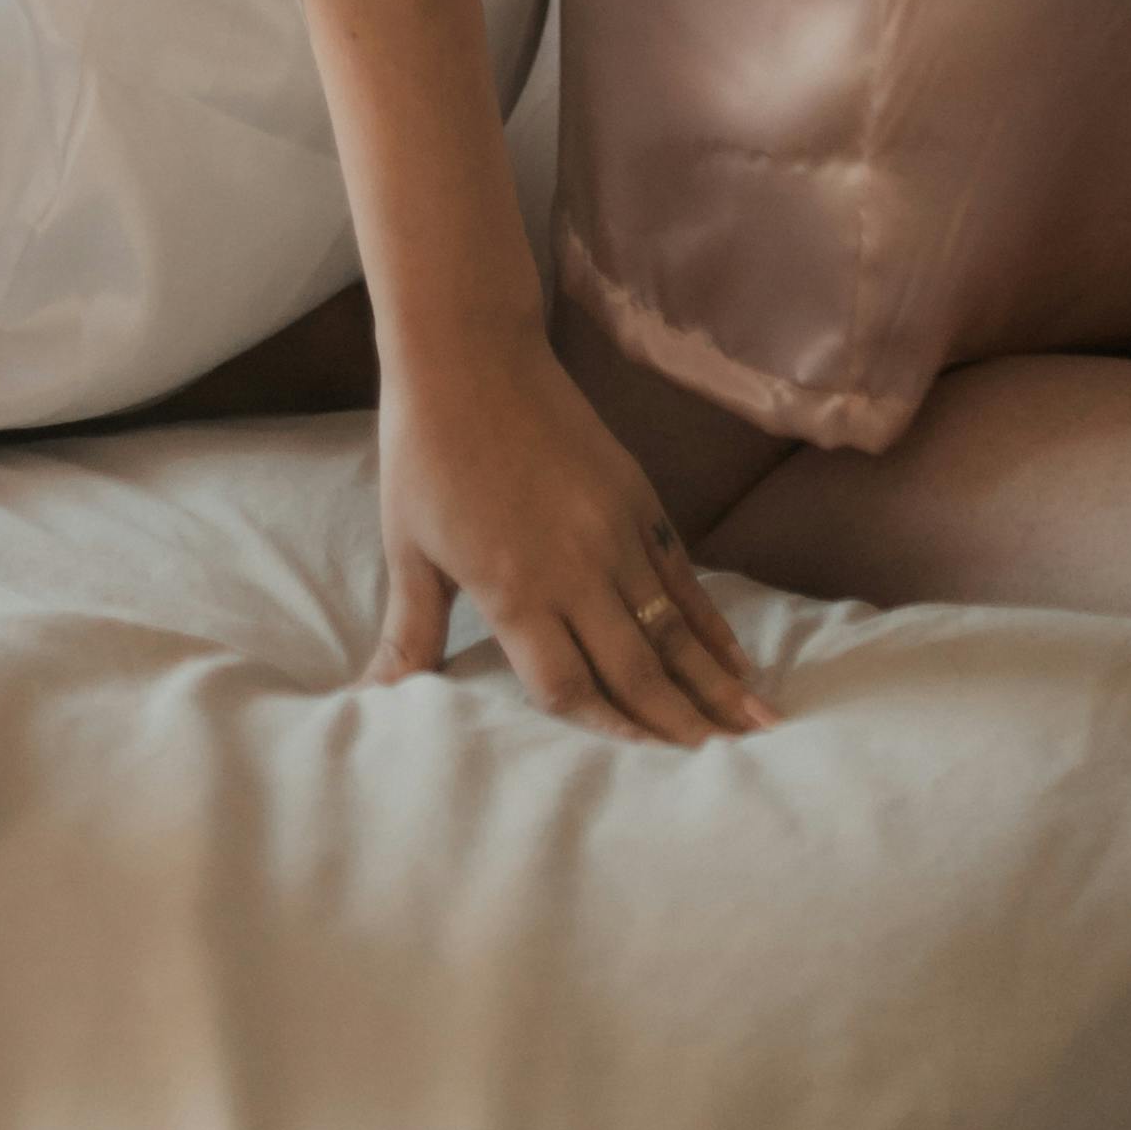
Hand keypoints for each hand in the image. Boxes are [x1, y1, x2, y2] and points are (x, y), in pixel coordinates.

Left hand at [372, 308, 770, 742]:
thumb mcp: (408, 550)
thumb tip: (372, 699)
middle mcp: (573, 569)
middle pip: (635, 667)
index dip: (608, 733)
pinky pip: (681, 576)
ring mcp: (613, 532)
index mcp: (513, 589)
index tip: (646, 774)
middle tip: (725, 769)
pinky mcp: (636, 498)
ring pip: (671, 627)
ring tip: (758, 728)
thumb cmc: (426, 454)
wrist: (467, 355)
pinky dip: (709, 621)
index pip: (568, 687)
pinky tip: (736, 657)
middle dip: (679, 725)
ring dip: (714, 682)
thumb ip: (410, 634)